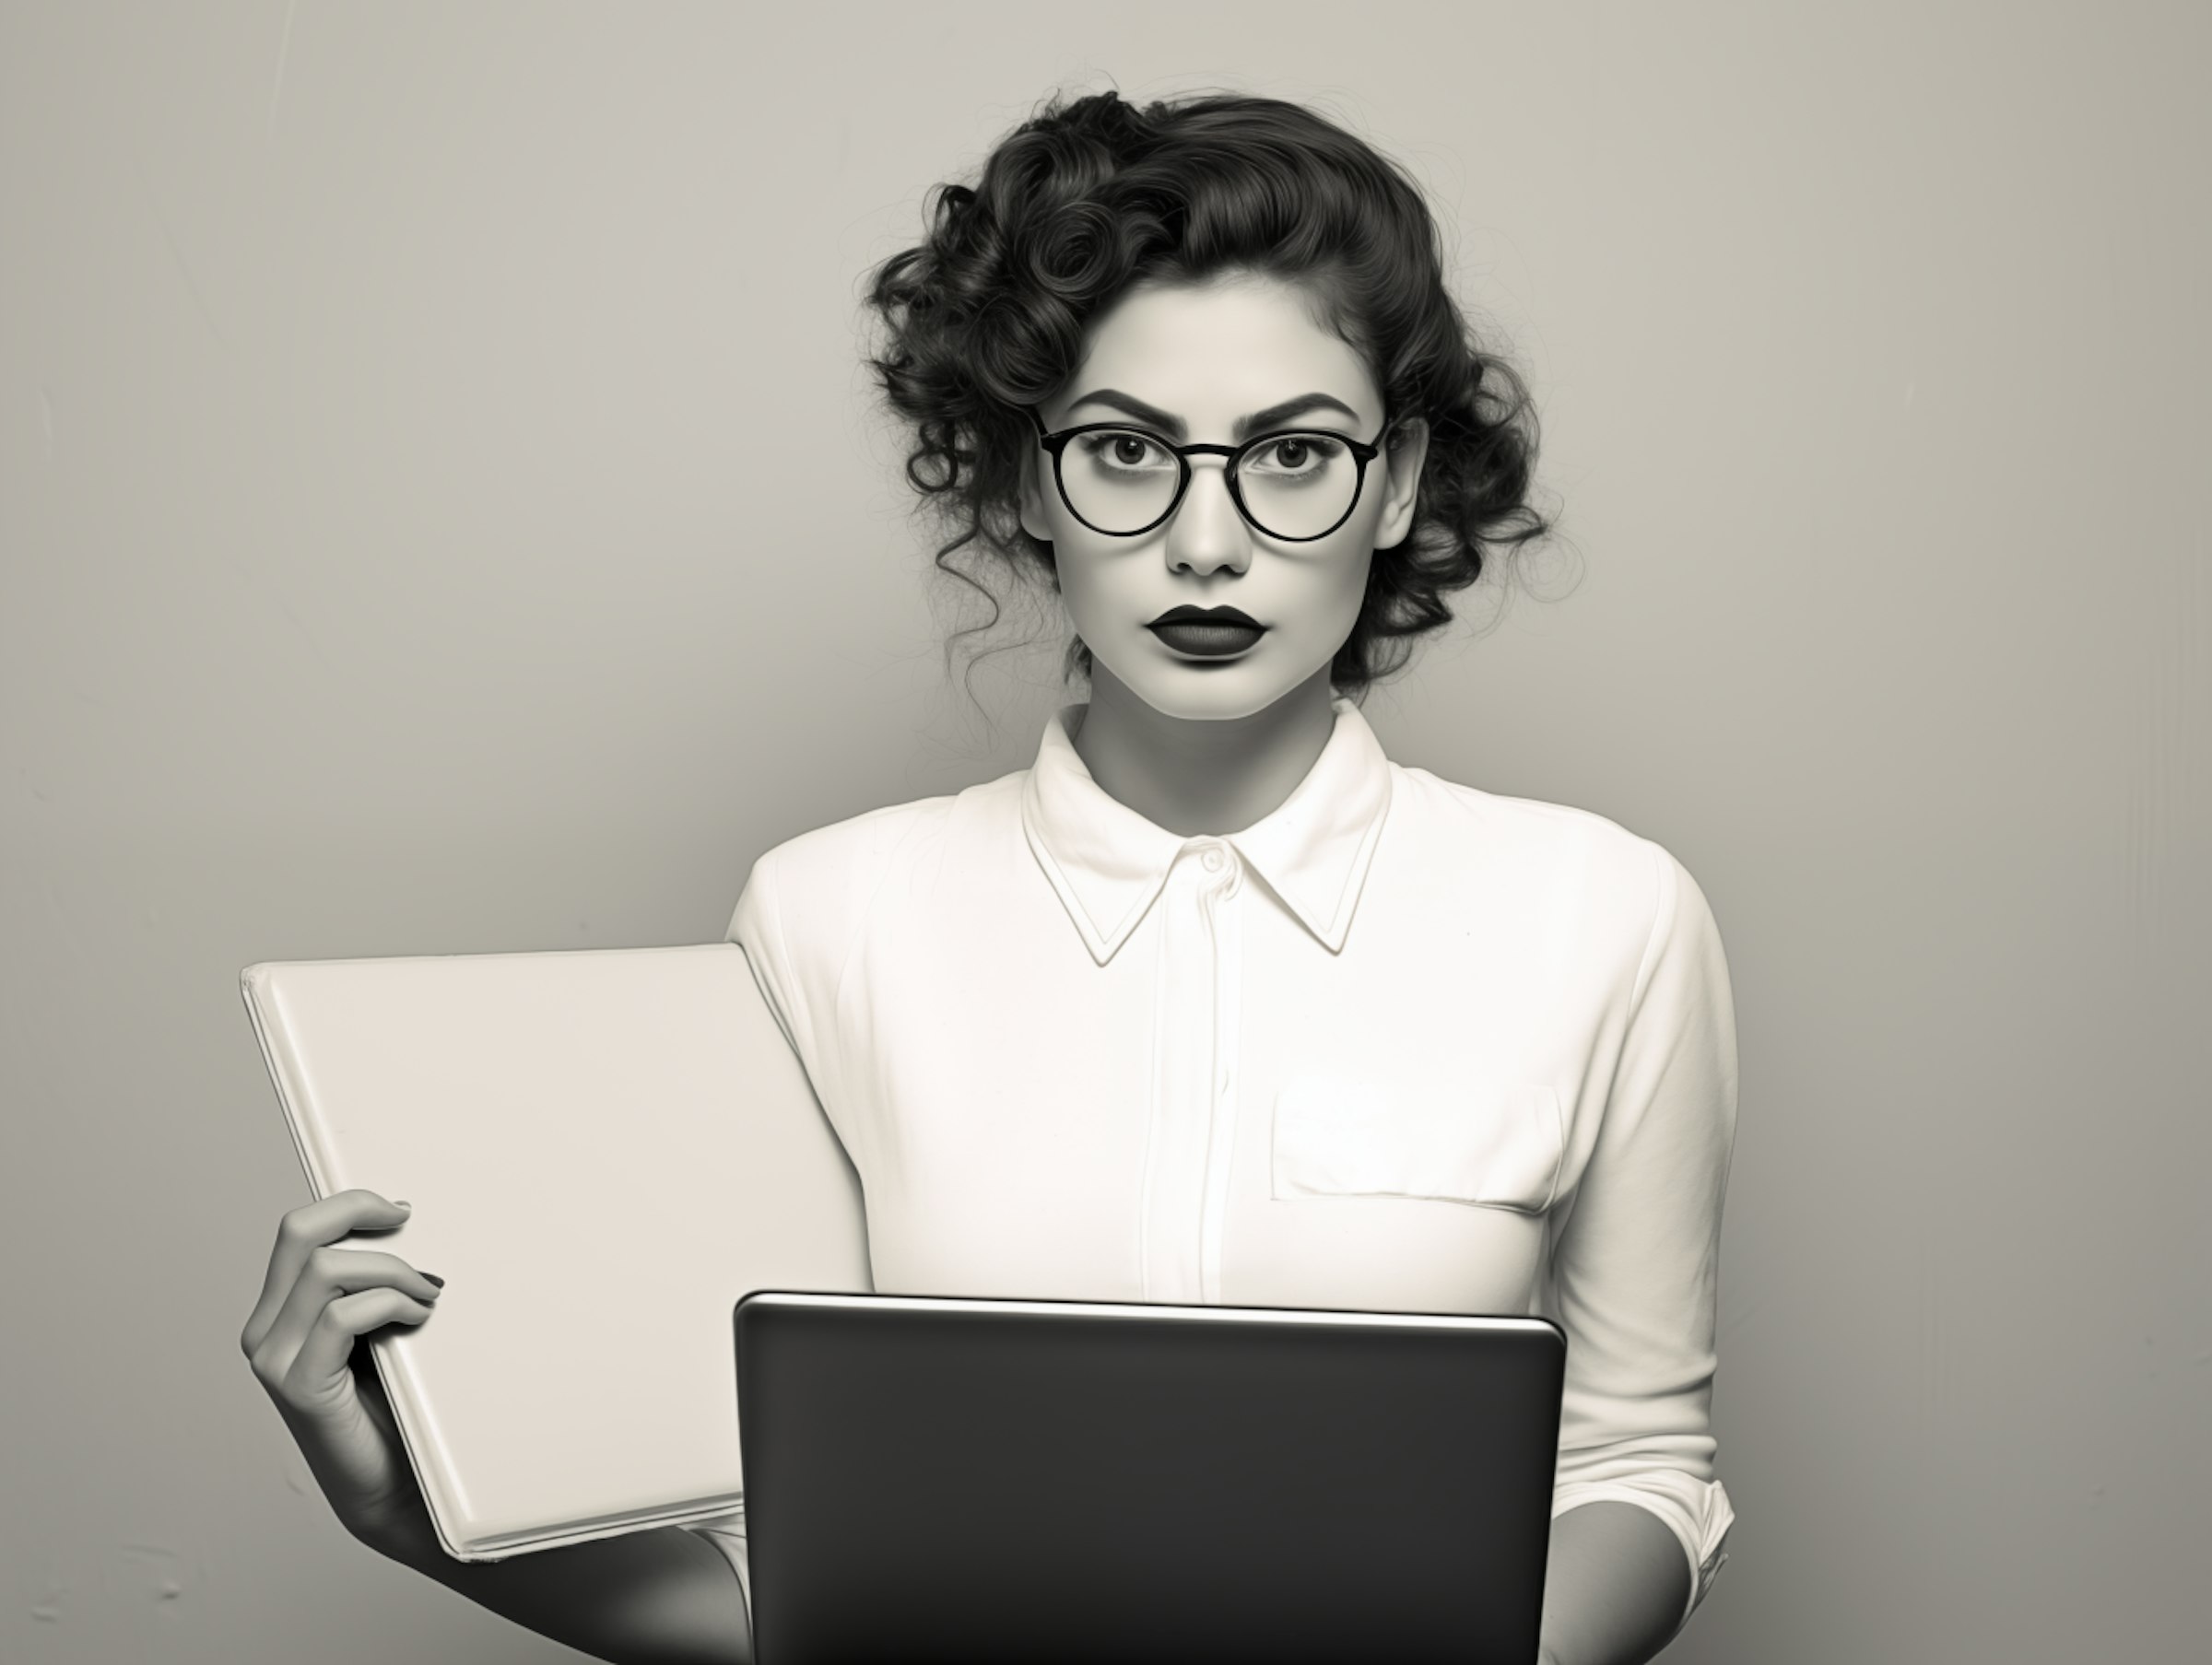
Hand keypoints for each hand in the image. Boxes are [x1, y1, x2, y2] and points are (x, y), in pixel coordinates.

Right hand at [239, 1190, 444, 1551]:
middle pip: (299, 1233)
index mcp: (281, 1312)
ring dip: (391, 1269)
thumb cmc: (395, 1409)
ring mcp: (276, 1361)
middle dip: (361, 1212)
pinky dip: (389, 1304)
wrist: (397, 1487)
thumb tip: (411, 1229)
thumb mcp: (382, 1332)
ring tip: (429, 1294)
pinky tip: (418, 1316)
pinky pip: (341, 1317)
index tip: (400, 1209)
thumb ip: (373, 1289)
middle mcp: (266, 1331)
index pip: (297, 1231)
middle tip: (411, 1224)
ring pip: (326, 1269)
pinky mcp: (300, 1388)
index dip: (347, 1203)